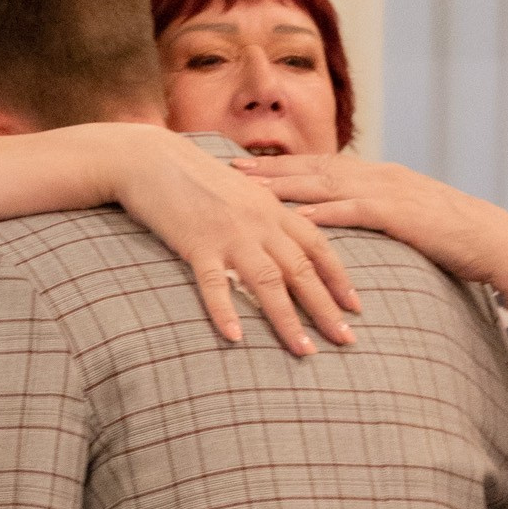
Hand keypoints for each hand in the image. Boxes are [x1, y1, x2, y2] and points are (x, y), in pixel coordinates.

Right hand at [108, 130, 362, 355]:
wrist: (152, 158)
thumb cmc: (196, 176)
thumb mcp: (242, 191)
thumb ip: (265, 216)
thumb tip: (286, 243)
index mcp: (272, 208)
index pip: (318, 246)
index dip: (339, 278)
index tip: (355, 307)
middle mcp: (258, 222)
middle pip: (301, 270)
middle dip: (326, 308)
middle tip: (346, 340)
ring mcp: (229, 234)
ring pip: (268, 282)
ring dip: (287, 320)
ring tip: (305, 350)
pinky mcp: (196, 244)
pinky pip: (213, 285)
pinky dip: (225, 312)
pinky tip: (235, 338)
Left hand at [239, 155, 507, 286]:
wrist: (493, 240)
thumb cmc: (452, 237)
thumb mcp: (407, 219)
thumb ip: (377, 216)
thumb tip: (347, 225)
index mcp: (379, 176)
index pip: (321, 165)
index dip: (282, 165)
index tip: (249, 166)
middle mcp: (379, 176)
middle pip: (313, 167)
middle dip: (270, 168)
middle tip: (230, 169)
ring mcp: (389, 191)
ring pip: (325, 184)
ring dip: (284, 186)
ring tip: (248, 190)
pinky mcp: (399, 213)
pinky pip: (352, 211)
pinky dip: (321, 213)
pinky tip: (293, 218)